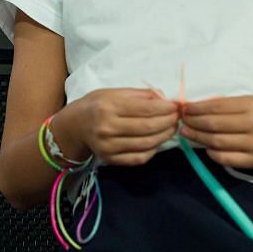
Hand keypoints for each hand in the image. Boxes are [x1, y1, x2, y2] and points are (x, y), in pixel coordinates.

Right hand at [59, 88, 180, 165]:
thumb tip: (164, 98)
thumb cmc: (96, 105)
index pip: (145, 109)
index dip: (165, 108)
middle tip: (178, 117)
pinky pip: (139, 157)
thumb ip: (139, 95)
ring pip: (147, 143)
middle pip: (148, 127)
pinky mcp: (110, 159)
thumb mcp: (113, 92)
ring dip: (165, 136)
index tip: (176, 106)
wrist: (74, 125)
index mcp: (107, 107)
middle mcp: (106, 128)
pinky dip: (153, 150)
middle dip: (169, 121)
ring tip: (172, 128)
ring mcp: (108, 146)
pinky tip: (157, 141)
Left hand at [180, 95, 252, 168]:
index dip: (196, 108)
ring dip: (198, 137)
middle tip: (182, 121)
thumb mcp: (250, 102)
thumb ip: (226, 104)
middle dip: (193, 122)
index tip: (184, 109)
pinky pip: (226, 158)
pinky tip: (204, 147)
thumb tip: (194, 107)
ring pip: (218, 142)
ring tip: (187, 132)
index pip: (217, 107)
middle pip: (215, 125)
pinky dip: (211, 153)